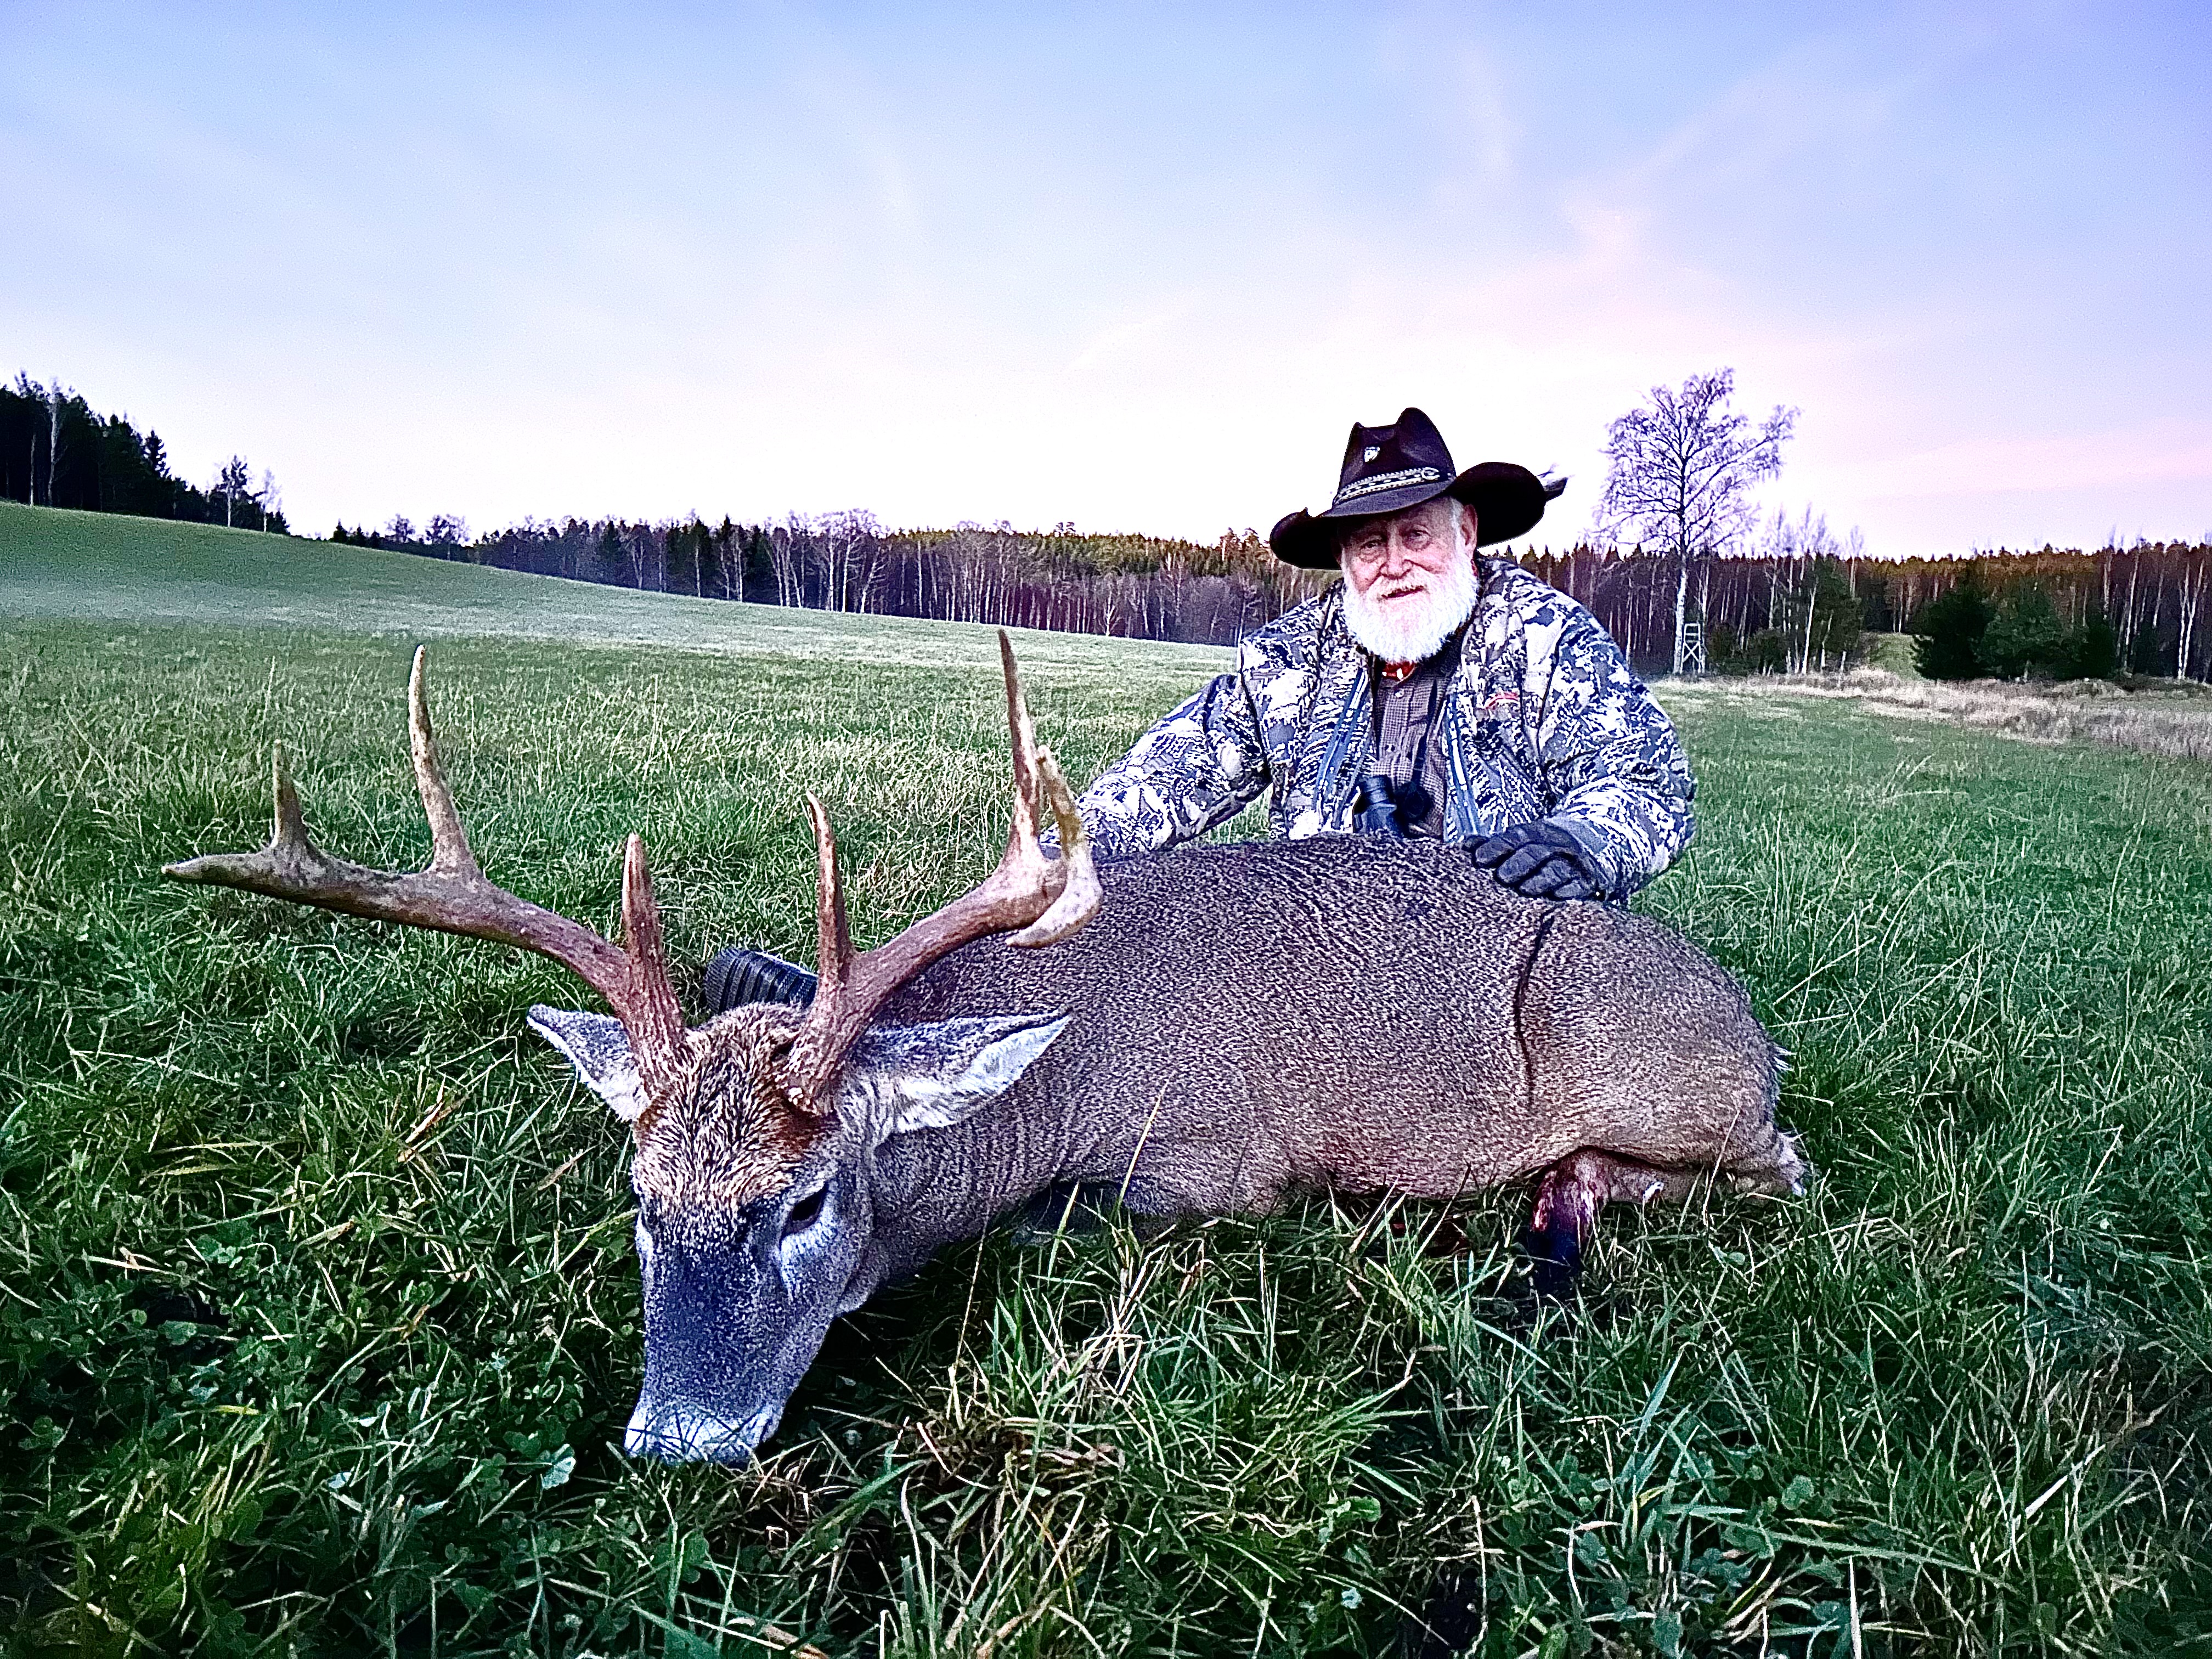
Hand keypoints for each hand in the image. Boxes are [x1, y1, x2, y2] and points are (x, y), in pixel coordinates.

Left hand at [1471, 821, 1601, 899]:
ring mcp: (1572, 864)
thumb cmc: (1545, 852)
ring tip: (1525, 889)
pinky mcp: (1586, 883)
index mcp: (1536, 833)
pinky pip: (1578, 887)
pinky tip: (1555, 899)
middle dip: (1518, 863)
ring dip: (1541, 879)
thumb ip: (1495, 846)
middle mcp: (1554, 846)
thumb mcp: (1523, 843)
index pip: (1515, 836)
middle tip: (1502, 878)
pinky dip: (1567, 893)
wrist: (1590, 851)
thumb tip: (1466, 847)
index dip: (1496, 846)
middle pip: (1535, 851)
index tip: (1479, 859)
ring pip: (1557, 869)